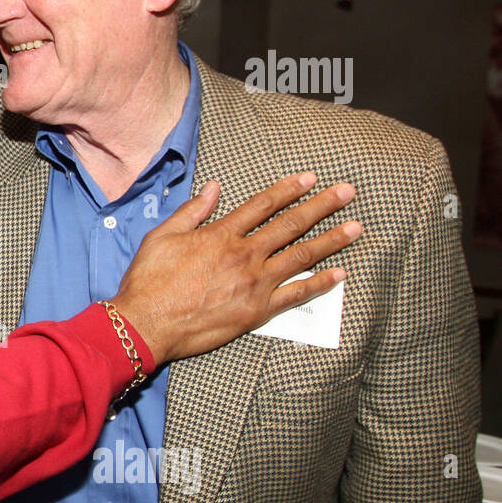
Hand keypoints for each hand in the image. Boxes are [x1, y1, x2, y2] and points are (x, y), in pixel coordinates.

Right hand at [109, 172, 359, 364]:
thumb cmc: (148, 281)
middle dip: (322, 206)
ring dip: (332, 240)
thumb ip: (192, 211)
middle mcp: (244, 254)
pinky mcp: (257, 310)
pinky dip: (320, 284)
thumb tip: (214, 188)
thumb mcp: (162, 236)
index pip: (263, 205)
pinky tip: (340, 274)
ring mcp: (255, 283)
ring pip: (302, 256)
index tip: (310, 178)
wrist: (146, 324)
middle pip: (291, 225)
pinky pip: (297, 295)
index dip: (288, 189)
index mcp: (221, 234)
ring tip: (355, 228)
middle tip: (347, 193)